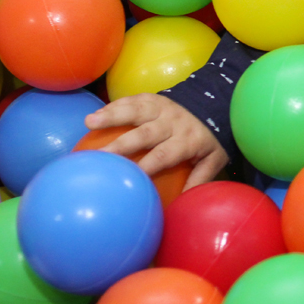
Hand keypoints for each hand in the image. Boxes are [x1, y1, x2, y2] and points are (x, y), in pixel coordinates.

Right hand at [85, 94, 227, 189]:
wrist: (215, 104)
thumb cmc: (208, 139)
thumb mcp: (214, 159)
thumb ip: (199, 179)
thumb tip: (182, 205)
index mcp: (187, 140)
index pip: (164, 155)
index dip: (146, 166)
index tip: (127, 178)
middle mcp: (173, 122)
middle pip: (145, 134)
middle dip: (121, 144)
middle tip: (99, 155)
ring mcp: (163, 107)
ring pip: (136, 110)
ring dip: (112, 115)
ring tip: (89, 122)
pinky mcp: (154, 98)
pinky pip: (133, 99)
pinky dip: (114, 106)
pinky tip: (95, 115)